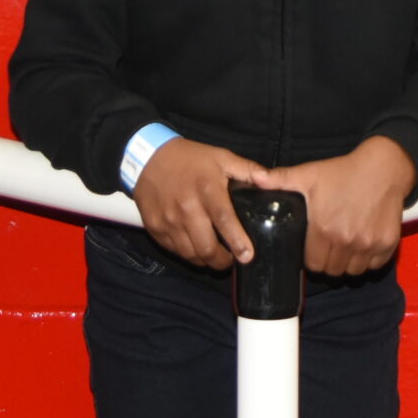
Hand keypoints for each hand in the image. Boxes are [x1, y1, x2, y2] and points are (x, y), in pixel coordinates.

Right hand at [131, 138, 267, 269]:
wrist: (148, 158)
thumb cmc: (190, 159)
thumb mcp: (221, 157)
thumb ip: (247, 170)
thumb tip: (269, 180)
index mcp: (206, 189)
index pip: (224, 220)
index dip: (237, 241)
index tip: (247, 256)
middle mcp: (186, 208)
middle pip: (206, 247)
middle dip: (222, 261)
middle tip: (231, 259)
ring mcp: (168, 220)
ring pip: (189, 254)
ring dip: (204, 260)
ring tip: (214, 255)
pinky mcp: (154, 228)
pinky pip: (174, 250)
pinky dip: (187, 253)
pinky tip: (194, 246)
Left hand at [255, 137, 413, 276]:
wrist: (383, 167)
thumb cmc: (343, 172)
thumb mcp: (310, 174)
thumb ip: (280, 179)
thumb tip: (253, 178)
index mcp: (323, 227)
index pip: (312, 263)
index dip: (310, 257)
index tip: (314, 246)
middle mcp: (346, 240)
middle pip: (332, 271)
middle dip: (328, 262)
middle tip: (329, 246)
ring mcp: (368, 244)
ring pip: (353, 272)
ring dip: (347, 264)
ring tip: (345, 246)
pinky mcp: (387, 244)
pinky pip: (373, 266)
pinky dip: (368, 261)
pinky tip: (363, 244)